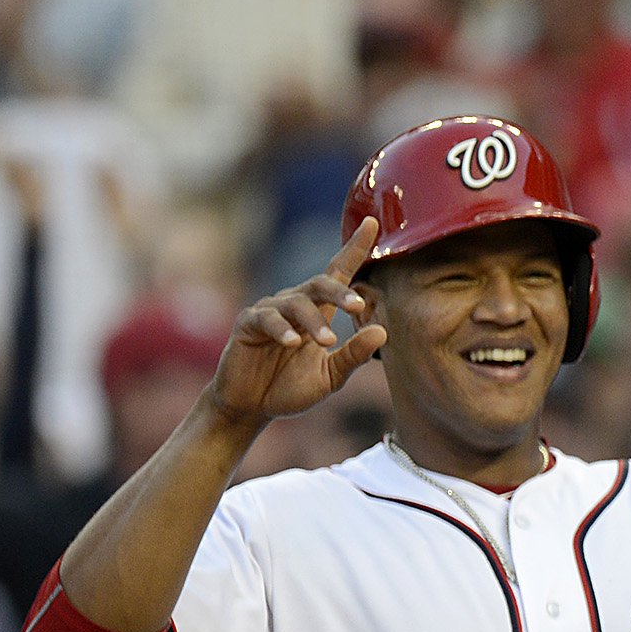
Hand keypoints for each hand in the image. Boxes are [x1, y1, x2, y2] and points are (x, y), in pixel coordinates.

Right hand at [206, 220, 388, 429]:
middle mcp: (296, 304)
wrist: (251, 407)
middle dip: (341, 293)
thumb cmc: (290, 387)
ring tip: (328, 342)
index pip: (339, 272)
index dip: (355, 248)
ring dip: (314, 322)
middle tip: (358, 308)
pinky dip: (281, 329)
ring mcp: (270, 310)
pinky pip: (266, 319)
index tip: (373, 223)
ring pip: (297, 303)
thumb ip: (354, 356)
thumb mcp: (330, 376)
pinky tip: (292, 342)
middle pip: (322, 283)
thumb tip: (382, 332)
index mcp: (319, 312)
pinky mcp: (248, 323)